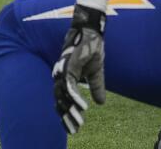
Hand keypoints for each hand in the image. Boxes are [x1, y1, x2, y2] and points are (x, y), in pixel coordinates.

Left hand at [52, 3, 106, 134]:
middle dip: (66, 116)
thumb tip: (100, 103)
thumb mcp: (96, 71)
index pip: (63, 99)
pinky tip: (82, 107)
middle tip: (74, 130)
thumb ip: (96, 86)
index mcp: (66, 76)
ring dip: (71, 109)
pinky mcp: (69, 63)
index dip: (66, 113)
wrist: (92, 30)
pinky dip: (75, 96)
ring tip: (79, 121)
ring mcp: (63, 68)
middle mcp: (61, 74)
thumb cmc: (92, 48)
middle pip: (59, 99)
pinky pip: (69, 83)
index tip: (73, 128)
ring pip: (62, 93)